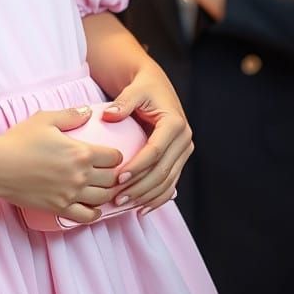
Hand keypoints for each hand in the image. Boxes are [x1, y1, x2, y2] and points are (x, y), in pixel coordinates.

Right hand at [0, 106, 124, 223]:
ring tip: (101, 188)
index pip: (114, 157)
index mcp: (81, 152)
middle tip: (108, 172)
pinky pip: (86, 217)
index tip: (111, 155)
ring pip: (103, 198)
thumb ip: (70, 115)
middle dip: (113, 175)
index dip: (116, 156)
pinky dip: (94, 213)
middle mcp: (80, 175)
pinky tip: (93, 207)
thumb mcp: (44, 119)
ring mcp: (71, 194)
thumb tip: (88, 111)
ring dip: (106, 193)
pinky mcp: (60, 208)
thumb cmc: (19, 140)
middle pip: (112, 179)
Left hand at [102, 60, 192, 212]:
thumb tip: (109, 115)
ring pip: (167, 181)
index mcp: (175, 124)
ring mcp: (183, 151)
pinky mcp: (179, 159)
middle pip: (162, 171)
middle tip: (117, 197)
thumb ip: (123, 102)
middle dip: (140, 187)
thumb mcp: (134, 89)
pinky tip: (142, 208)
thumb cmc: (143, 87)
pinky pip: (170, 183)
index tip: (119, 177)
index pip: (155, 151)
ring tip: (124, 203)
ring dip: (146, 196)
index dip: (137, 166)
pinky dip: (157, 198)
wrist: (155, 85)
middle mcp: (184, 139)